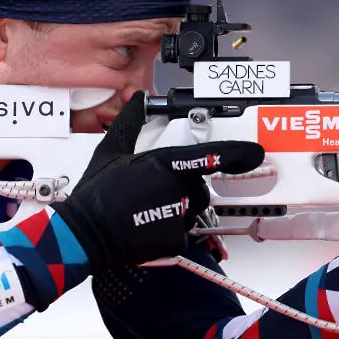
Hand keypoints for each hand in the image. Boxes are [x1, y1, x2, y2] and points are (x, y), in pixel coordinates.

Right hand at [52, 92, 264, 270]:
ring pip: (191, 212)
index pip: (210, 157)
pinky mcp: (174, 240)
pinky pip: (182, 235)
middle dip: (182, 192)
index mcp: (164, 163)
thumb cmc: (96, 193)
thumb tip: (137, 98)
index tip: (255, 153)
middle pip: (198, 189)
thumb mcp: (110, 151)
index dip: (237, 154)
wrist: (84, 234)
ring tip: (145, 214)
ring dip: (176, 213)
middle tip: (150, 198)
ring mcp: (177, 215)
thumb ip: (130, 122)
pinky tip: (146, 230)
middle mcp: (176, 188)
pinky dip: (168, 235)